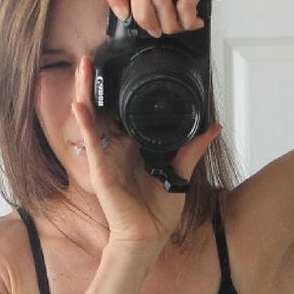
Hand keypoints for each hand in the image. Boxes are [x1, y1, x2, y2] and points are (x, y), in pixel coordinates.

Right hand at [71, 54, 222, 248]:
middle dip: (96, 84)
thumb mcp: (180, 174)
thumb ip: (193, 148)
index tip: (119, 66)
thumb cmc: (158, 213)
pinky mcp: (101, 171)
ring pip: (92, 119)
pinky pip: (91, 143)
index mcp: (133, 148)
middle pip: (103, 110)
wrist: (148, 237)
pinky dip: (85, 124)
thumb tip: (213, 126)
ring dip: (86, 93)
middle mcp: (117, 149)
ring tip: (84, 67)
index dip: (117, 91)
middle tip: (94, 56)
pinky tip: (80, 105)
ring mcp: (106, 158)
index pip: (122, 113)